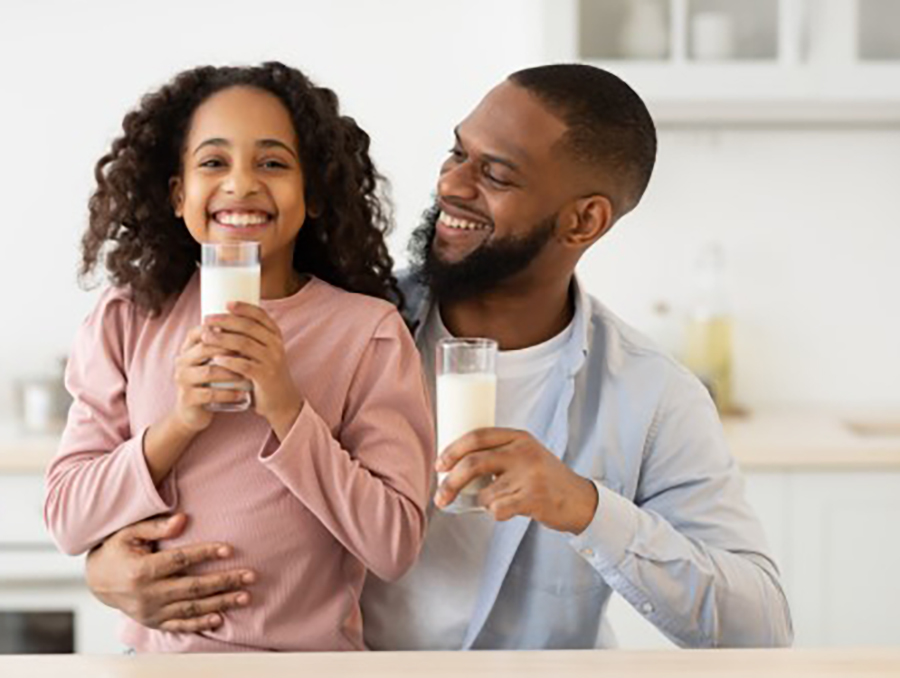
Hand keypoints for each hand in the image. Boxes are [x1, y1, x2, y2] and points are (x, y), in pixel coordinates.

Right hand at [85, 514, 256, 632]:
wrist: (98, 581)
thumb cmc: (117, 550)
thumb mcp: (130, 531)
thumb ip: (156, 525)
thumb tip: (182, 519)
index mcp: (141, 570)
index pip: (180, 560)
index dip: (205, 554)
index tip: (229, 549)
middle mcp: (146, 594)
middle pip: (192, 588)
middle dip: (224, 581)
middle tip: (249, 576)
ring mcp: (150, 611)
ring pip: (191, 608)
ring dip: (220, 602)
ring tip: (245, 596)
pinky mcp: (153, 621)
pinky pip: (180, 624)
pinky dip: (200, 623)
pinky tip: (220, 618)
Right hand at [173, 325, 249, 431]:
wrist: (193, 411)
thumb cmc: (208, 382)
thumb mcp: (211, 361)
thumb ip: (222, 344)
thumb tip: (250, 321)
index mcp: (187, 348)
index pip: (200, 331)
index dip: (220, 328)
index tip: (244, 331)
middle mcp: (181, 361)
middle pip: (205, 348)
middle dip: (229, 348)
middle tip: (251, 351)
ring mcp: (183, 380)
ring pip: (209, 372)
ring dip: (231, 372)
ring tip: (249, 374)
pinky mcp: (188, 398)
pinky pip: (209, 394)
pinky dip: (228, 393)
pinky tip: (242, 393)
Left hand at [202, 303, 301, 439]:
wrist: (283, 400)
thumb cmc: (266, 373)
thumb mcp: (265, 352)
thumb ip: (251, 339)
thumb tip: (222, 323)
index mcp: (275, 336)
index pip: (261, 315)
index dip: (244, 307)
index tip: (226, 303)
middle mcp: (276, 345)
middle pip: (249, 327)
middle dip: (226, 321)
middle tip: (207, 320)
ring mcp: (272, 361)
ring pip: (244, 344)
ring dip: (222, 338)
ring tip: (206, 336)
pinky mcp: (265, 377)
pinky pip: (244, 365)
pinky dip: (228, 361)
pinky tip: (215, 358)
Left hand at [435, 428, 598, 534]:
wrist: (579, 500)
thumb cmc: (544, 477)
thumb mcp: (525, 454)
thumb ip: (498, 452)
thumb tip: (453, 462)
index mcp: (518, 437)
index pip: (477, 436)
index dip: (453, 450)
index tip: (439, 465)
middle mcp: (523, 452)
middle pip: (473, 463)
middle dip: (450, 482)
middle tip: (440, 497)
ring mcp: (530, 475)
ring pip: (484, 493)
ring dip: (483, 502)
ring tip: (501, 500)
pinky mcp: (533, 498)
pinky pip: (497, 509)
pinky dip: (495, 513)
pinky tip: (510, 510)